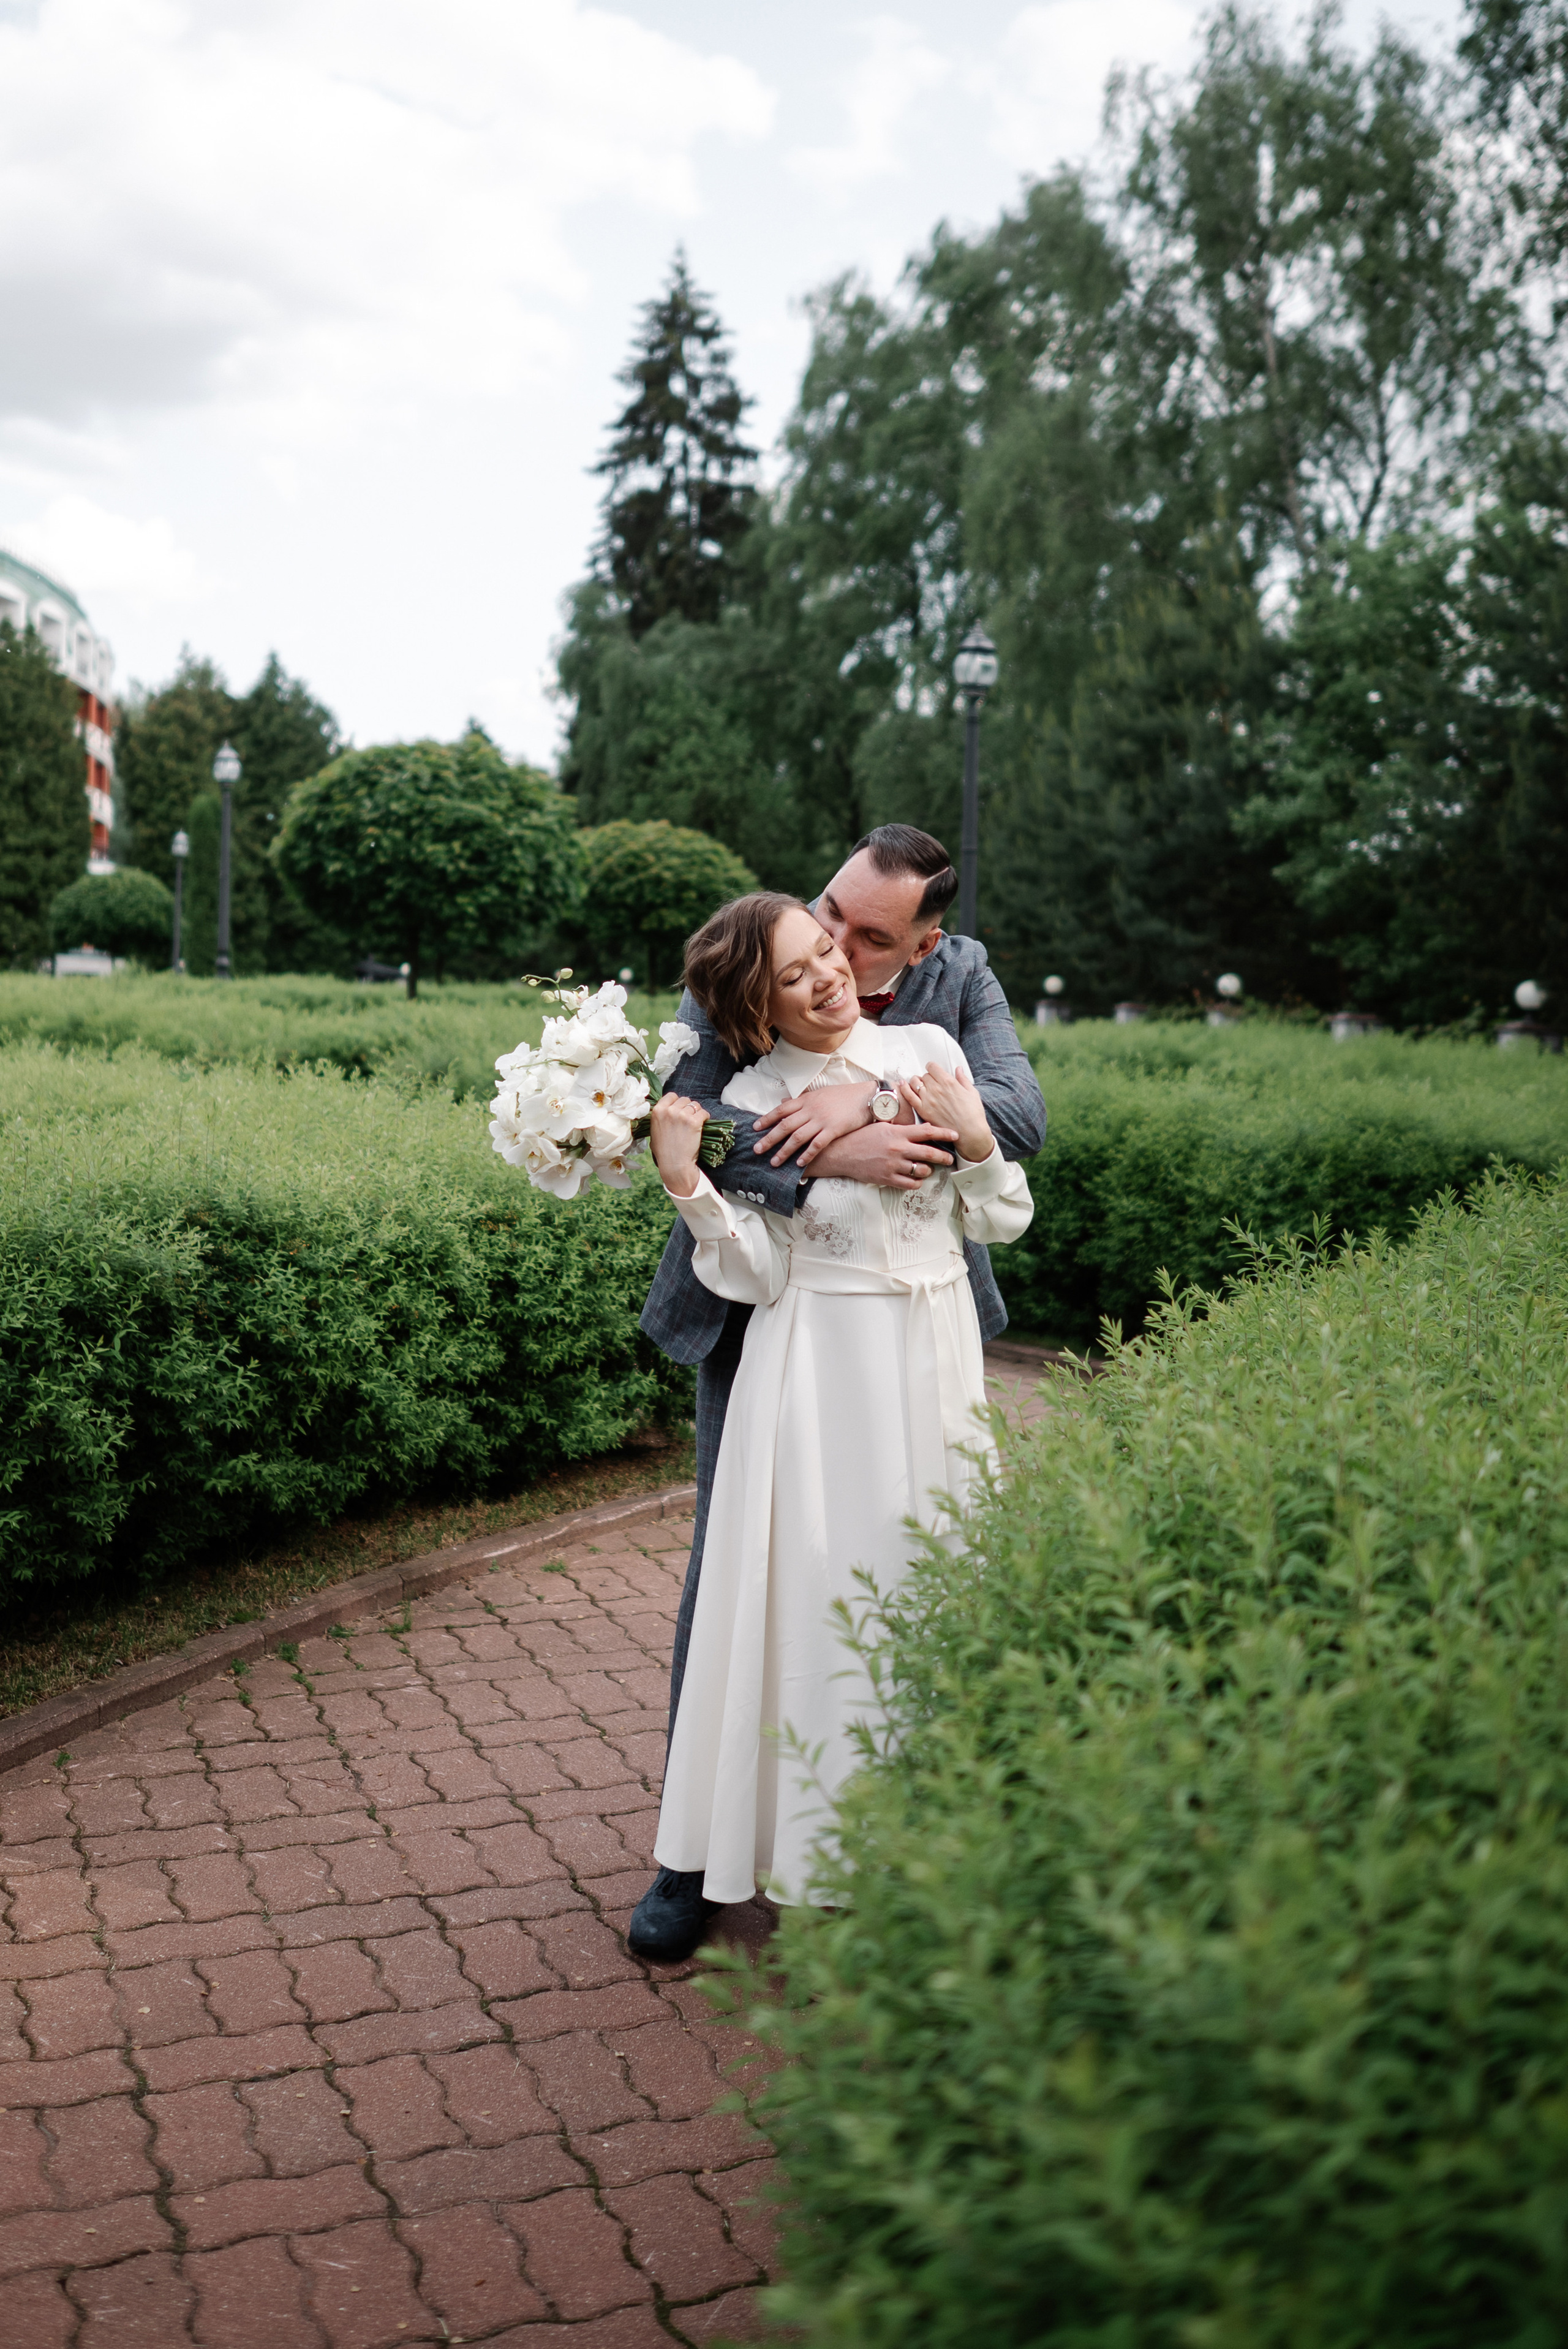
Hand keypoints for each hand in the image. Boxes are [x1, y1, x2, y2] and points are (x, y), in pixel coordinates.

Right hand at [650, 1094, 706, 1196]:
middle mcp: (669, 1111)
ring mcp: (682, 1115)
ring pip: (695, 1105)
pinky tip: (702, 1126)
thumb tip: (666, 1111)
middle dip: (688, 1108)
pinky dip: (705, 1118)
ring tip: (696, 1124)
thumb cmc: (664, 1152)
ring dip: (697, 1113)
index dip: (678, 1102)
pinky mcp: (694, 1122)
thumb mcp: (654, 1131)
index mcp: (657, 1111)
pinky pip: (703, 1113)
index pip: (671, 1095)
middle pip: (685, 1100)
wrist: (674, 1165)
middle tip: (689, 1119)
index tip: (681, 1109)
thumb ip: (660, 1118)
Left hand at [753, 1081, 874, 1167]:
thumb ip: (801, 1100)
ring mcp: (821, 1120)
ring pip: (797, 1137)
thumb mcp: (818, 1094)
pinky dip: (806, 1155)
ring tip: (774, 1162)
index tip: (755, 1128)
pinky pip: (816, 1145)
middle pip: (785, 1126)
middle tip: (757, 1149)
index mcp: (805, 1100)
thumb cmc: (842, 1096)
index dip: (766, 1119)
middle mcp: (810, 1110)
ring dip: (784, 1151)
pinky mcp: (833, 1130)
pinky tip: (799, 1164)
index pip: (781, 1110)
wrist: (865, 1097)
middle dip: (769, 1139)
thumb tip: (783, 1102)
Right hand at [808, 1121, 958, 1189]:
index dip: (944, 1132)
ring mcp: (893, 1165)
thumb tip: (915, 1119)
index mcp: (898, 1132)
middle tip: (950, 1158)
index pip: (927, 1131)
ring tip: (928, 1168)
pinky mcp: (887, 1178)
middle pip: (929, 1153)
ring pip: (922, 1170)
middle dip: (944, 1156)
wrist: (842, 1153)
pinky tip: (915, 1179)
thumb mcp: (882, 1125)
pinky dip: (916, 1182)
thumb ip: (901, 1125)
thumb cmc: (862, 1136)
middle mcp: (898, 1149)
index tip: (955, 1134)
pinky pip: (910, 1184)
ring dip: (928, 1170)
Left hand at [899, 1063, 993, 1162]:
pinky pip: (909, 1096)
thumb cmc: (973, 1114)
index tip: (934, 1071)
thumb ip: (963, 1079)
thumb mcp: (972, 1092)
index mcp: (948, 1082)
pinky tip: (903, 1085)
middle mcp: (936, 1089)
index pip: (932, 1066)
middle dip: (927, 1077)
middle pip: (924, 1075)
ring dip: (916, 1082)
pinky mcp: (923, 1110)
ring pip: (915, 1082)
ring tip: (920, 1085)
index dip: (932, 1068)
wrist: (969, 1132)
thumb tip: (958, 1069)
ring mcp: (928, 1099)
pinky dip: (904, 1089)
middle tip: (931, 1083)